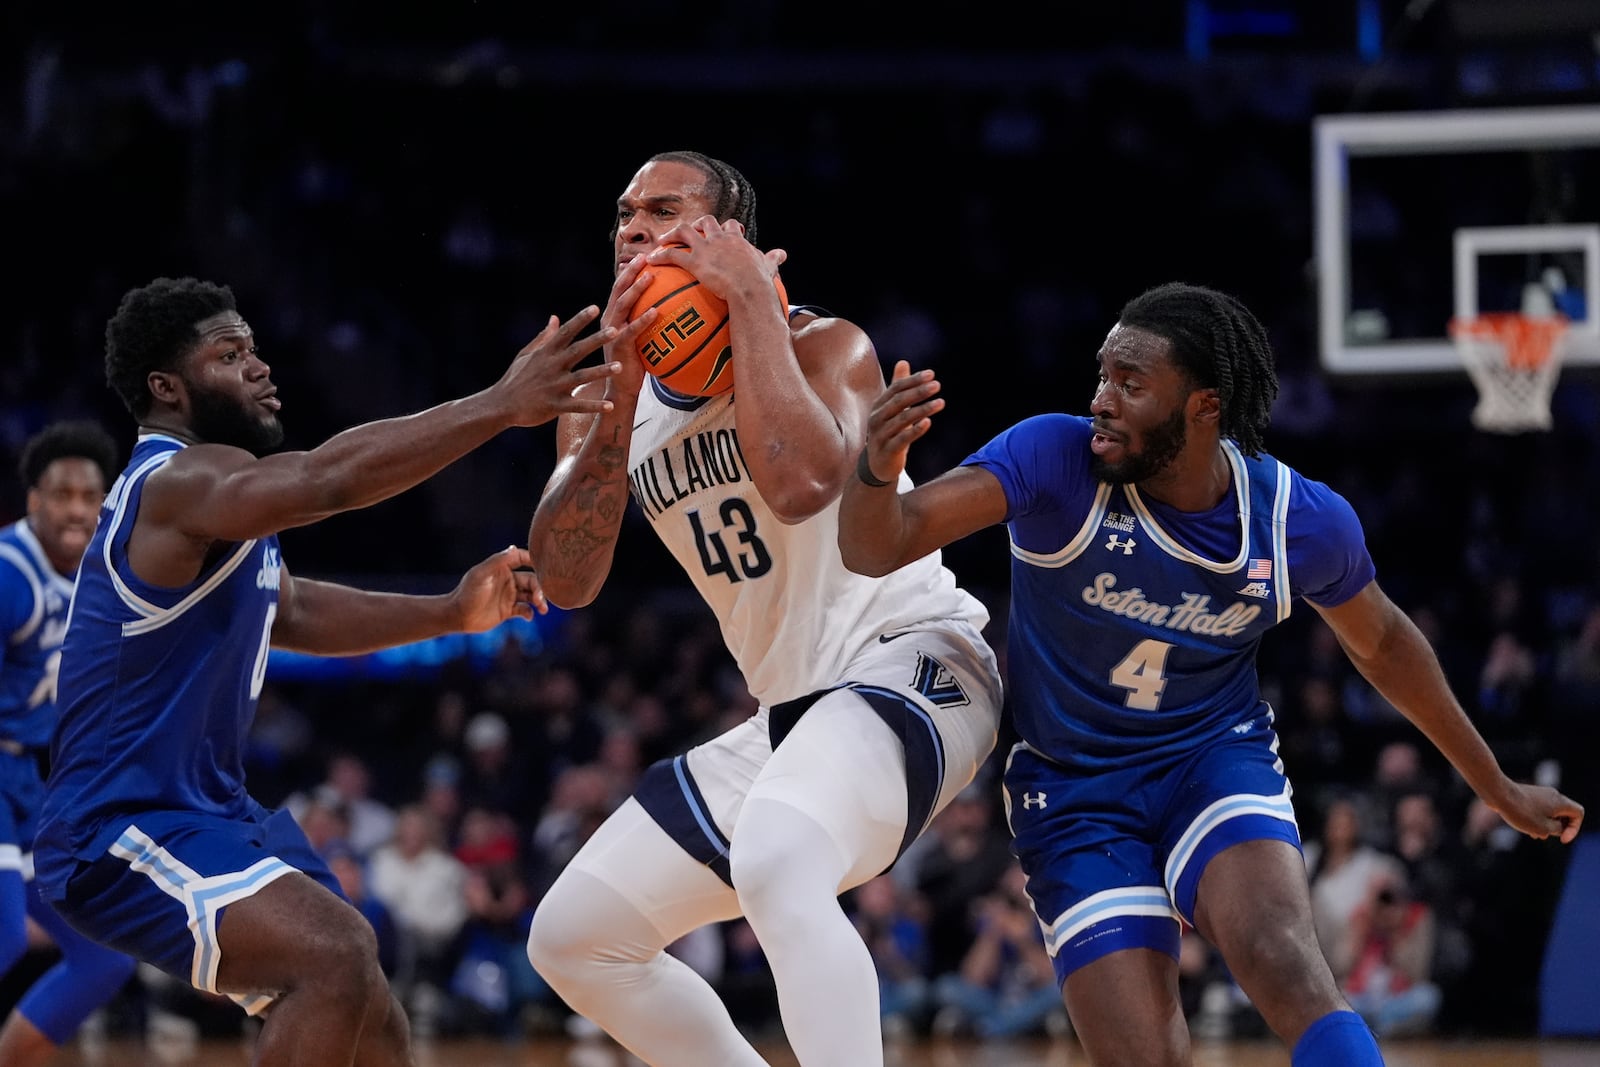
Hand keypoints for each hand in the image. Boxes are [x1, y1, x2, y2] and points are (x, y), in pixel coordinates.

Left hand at [451, 545, 546, 630]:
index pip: (522, 559)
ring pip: (531, 595)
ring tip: (542, 609)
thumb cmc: (467, 592)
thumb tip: (514, 547)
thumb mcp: (481, 574)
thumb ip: (498, 561)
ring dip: (539, 600)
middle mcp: (508, 580)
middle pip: (532, 580)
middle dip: (539, 588)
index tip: (546, 566)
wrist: (457, 616)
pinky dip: (530, 612)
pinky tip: (529, 616)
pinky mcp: (508, 611)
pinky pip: (524, 610)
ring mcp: (509, 596)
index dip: (534, 560)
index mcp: (502, 568)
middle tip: (539, 598)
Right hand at [492, 306, 642, 425]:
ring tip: (620, 367)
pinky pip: (578, 406)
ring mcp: (554, 386)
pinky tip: (610, 405)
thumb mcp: (526, 354)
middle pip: (578, 350)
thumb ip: (544, 337)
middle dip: (597, 340)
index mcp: (546, 353)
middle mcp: (551, 367)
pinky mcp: (555, 406)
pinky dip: (594, 406)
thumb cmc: (516, 379)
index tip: (596, 307)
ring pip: (581, 377)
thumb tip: (555, 318)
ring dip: (601, 372)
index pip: (565, 332)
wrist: (501, 406)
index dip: (580, 319)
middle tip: (616, 330)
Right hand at [601, 254, 654, 400]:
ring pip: (623, 305)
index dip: (630, 271)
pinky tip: (656, 311)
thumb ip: (645, 323)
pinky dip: (643, 320)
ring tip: (650, 276)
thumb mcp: (638, 339)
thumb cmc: (632, 363)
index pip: (619, 288)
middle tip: (646, 257)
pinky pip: (632, 330)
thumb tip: (666, 309)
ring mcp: (611, 333)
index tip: (644, 256)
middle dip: (631, 272)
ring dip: (636, 290)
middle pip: (619, 290)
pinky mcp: (619, 347)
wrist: (620, 389)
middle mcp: (609, 321)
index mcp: (612, 317)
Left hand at [647, 216, 786, 303]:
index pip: (730, 226)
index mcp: (737, 240)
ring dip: (672, 234)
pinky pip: (672, 255)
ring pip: (684, 231)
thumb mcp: (768, 267)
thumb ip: (772, 259)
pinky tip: (651, 260)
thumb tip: (782, 254)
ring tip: (662, 240)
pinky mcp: (695, 262)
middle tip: (690, 232)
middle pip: (706, 222)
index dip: (725, 227)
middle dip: (697, 225)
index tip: (721, 231)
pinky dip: (660, 256)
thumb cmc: (760, 282)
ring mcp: (706, 248)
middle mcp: (720, 239)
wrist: (749, 289)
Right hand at [860, 359, 943, 485]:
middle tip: (937, 385)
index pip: (896, 389)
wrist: (877, 465)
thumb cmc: (888, 433)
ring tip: (941, 403)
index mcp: (879, 406)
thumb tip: (903, 362)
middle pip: (898, 401)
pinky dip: (915, 430)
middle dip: (918, 392)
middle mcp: (877, 418)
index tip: (931, 374)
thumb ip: (897, 387)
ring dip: (922, 410)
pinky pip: (902, 439)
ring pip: (902, 419)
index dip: (913, 380)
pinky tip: (928, 423)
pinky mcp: (888, 450)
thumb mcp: (892, 409)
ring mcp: (881, 435)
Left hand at [1488, 779, 1584, 843]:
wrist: (1498, 793)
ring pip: (1549, 812)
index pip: (1578, 814)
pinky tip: (1524, 826)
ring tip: (1533, 834)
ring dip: (1545, 824)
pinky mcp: (1527, 795)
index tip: (1561, 839)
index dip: (1574, 828)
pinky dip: (1535, 818)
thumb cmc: (1521, 811)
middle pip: (1564, 814)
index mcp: (1560, 802)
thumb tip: (1556, 827)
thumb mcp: (1544, 828)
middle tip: (1545, 835)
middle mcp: (1552, 795)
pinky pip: (1537, 808)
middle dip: (1557, 828)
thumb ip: (1557, 830)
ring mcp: (1539, 793)